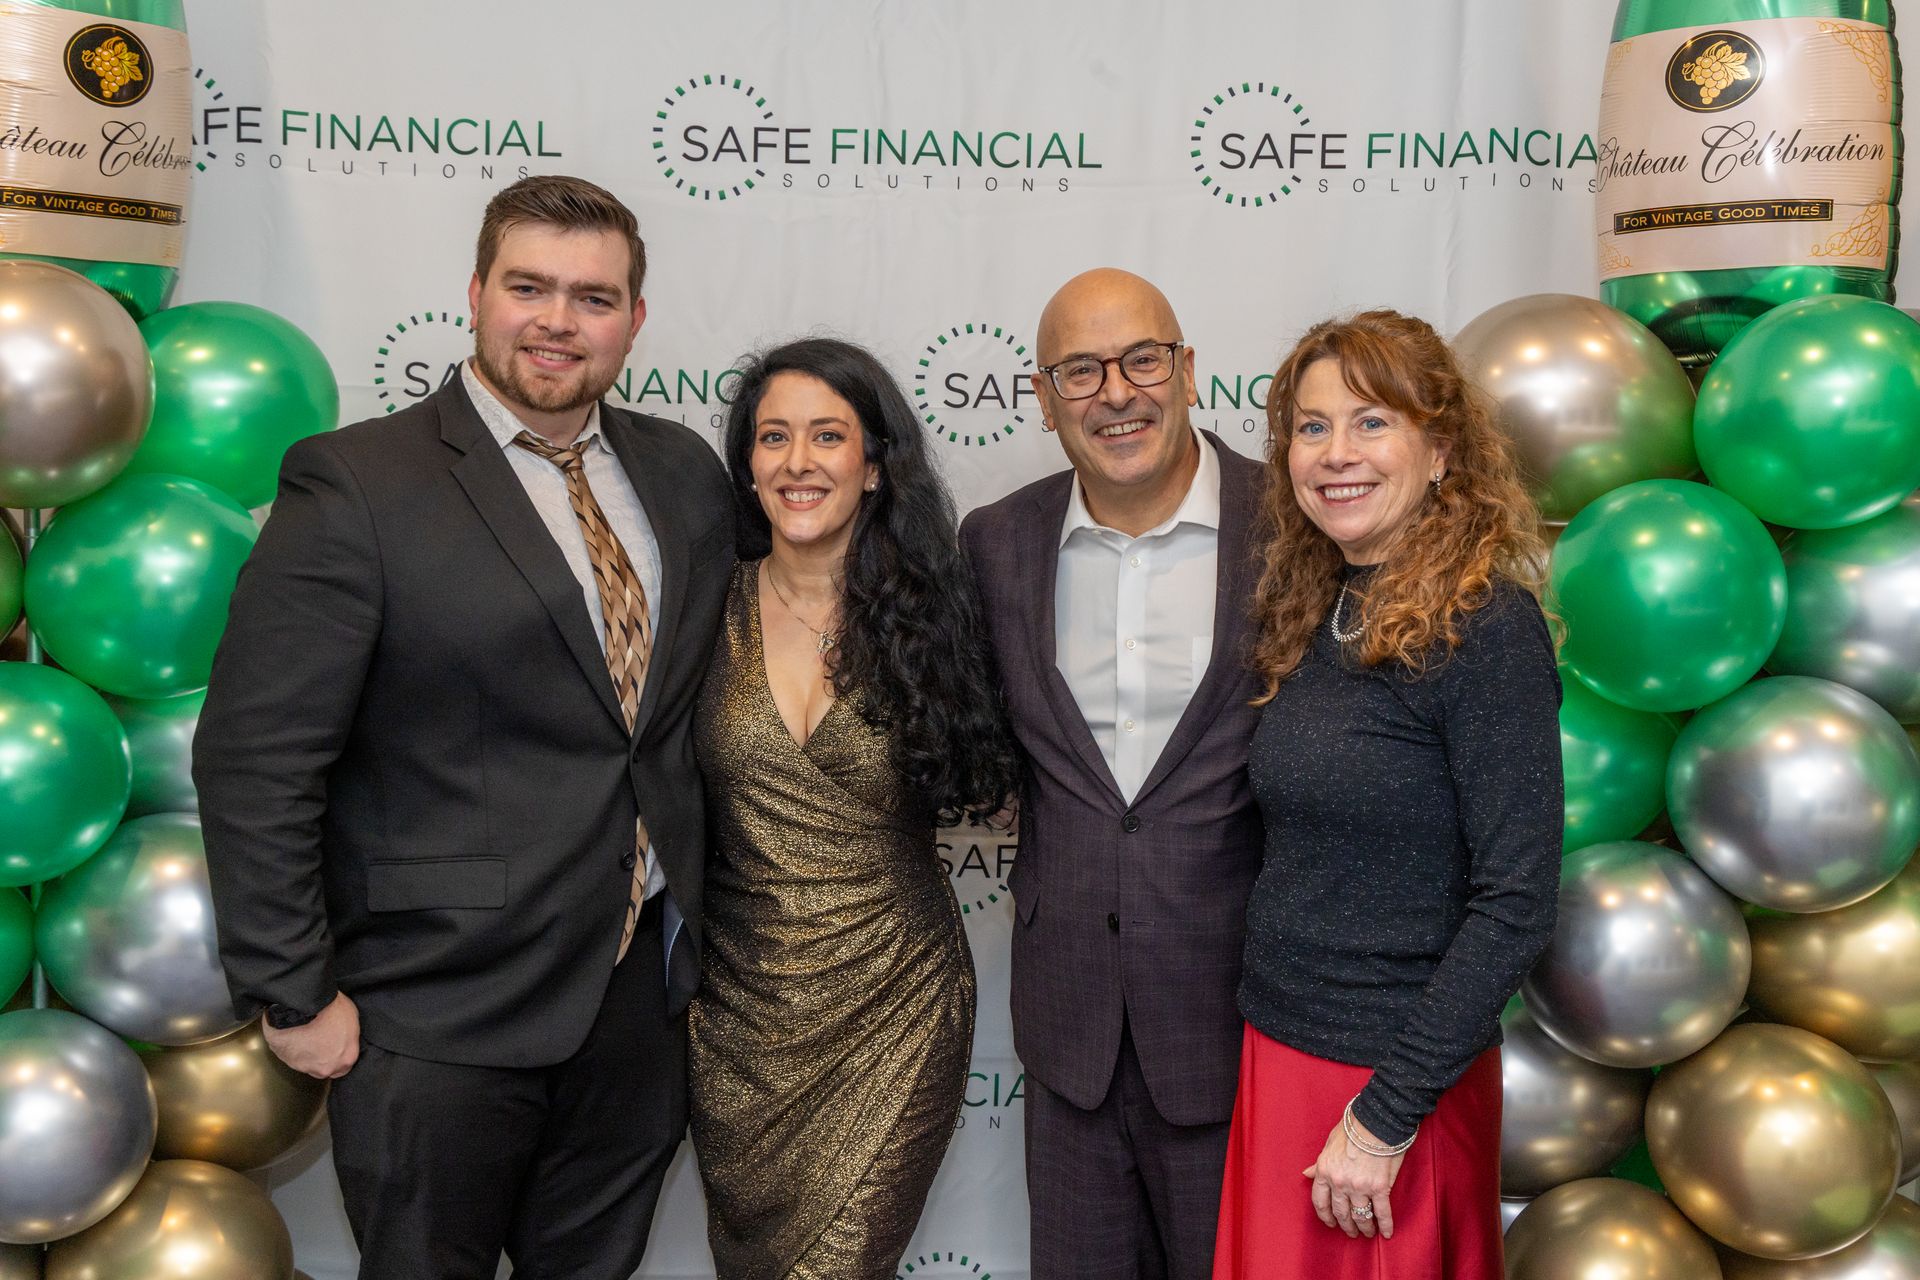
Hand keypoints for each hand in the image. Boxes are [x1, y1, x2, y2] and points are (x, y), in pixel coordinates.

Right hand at [262, 992, 360, 1079]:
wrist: (305, 1005)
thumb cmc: (329, 1008)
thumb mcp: (352, 1017)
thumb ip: (350, 1035)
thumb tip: (345, 1037)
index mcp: (347, 1057)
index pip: (344, 1066)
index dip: (339, 1054)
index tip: (335, 1046)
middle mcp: (327, 1068)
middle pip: (326, 1068)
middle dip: (323, 1057)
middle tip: (320, 1040)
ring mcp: (308, 1067)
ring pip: (309, 1065)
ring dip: (308, 1054)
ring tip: (307, 1037)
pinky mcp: (290, 1062)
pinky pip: (294, 1059)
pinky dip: (295, 1051)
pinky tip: (296, 1037)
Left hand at [1303, 1112, 1406, 1239]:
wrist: (1377, 1120)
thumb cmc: (1353, 1127)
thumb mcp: (1329, 1143)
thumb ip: (1319, 1163)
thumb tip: (1307, 1174)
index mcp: (1325, 1171)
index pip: (1320, 1201)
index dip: (1325, 1216)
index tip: (1330, 1223)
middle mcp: (1340, 1183)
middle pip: (1340, 1213)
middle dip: (1346, 1225)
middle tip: (1351, 1232)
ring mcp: (1360, 1187)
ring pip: (1360, 1216)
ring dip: (1364, 1228)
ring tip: (1367, 1232)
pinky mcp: (1380, 1188)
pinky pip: (1382, 1212)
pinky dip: (1385, 1225)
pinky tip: (1387, 1233)